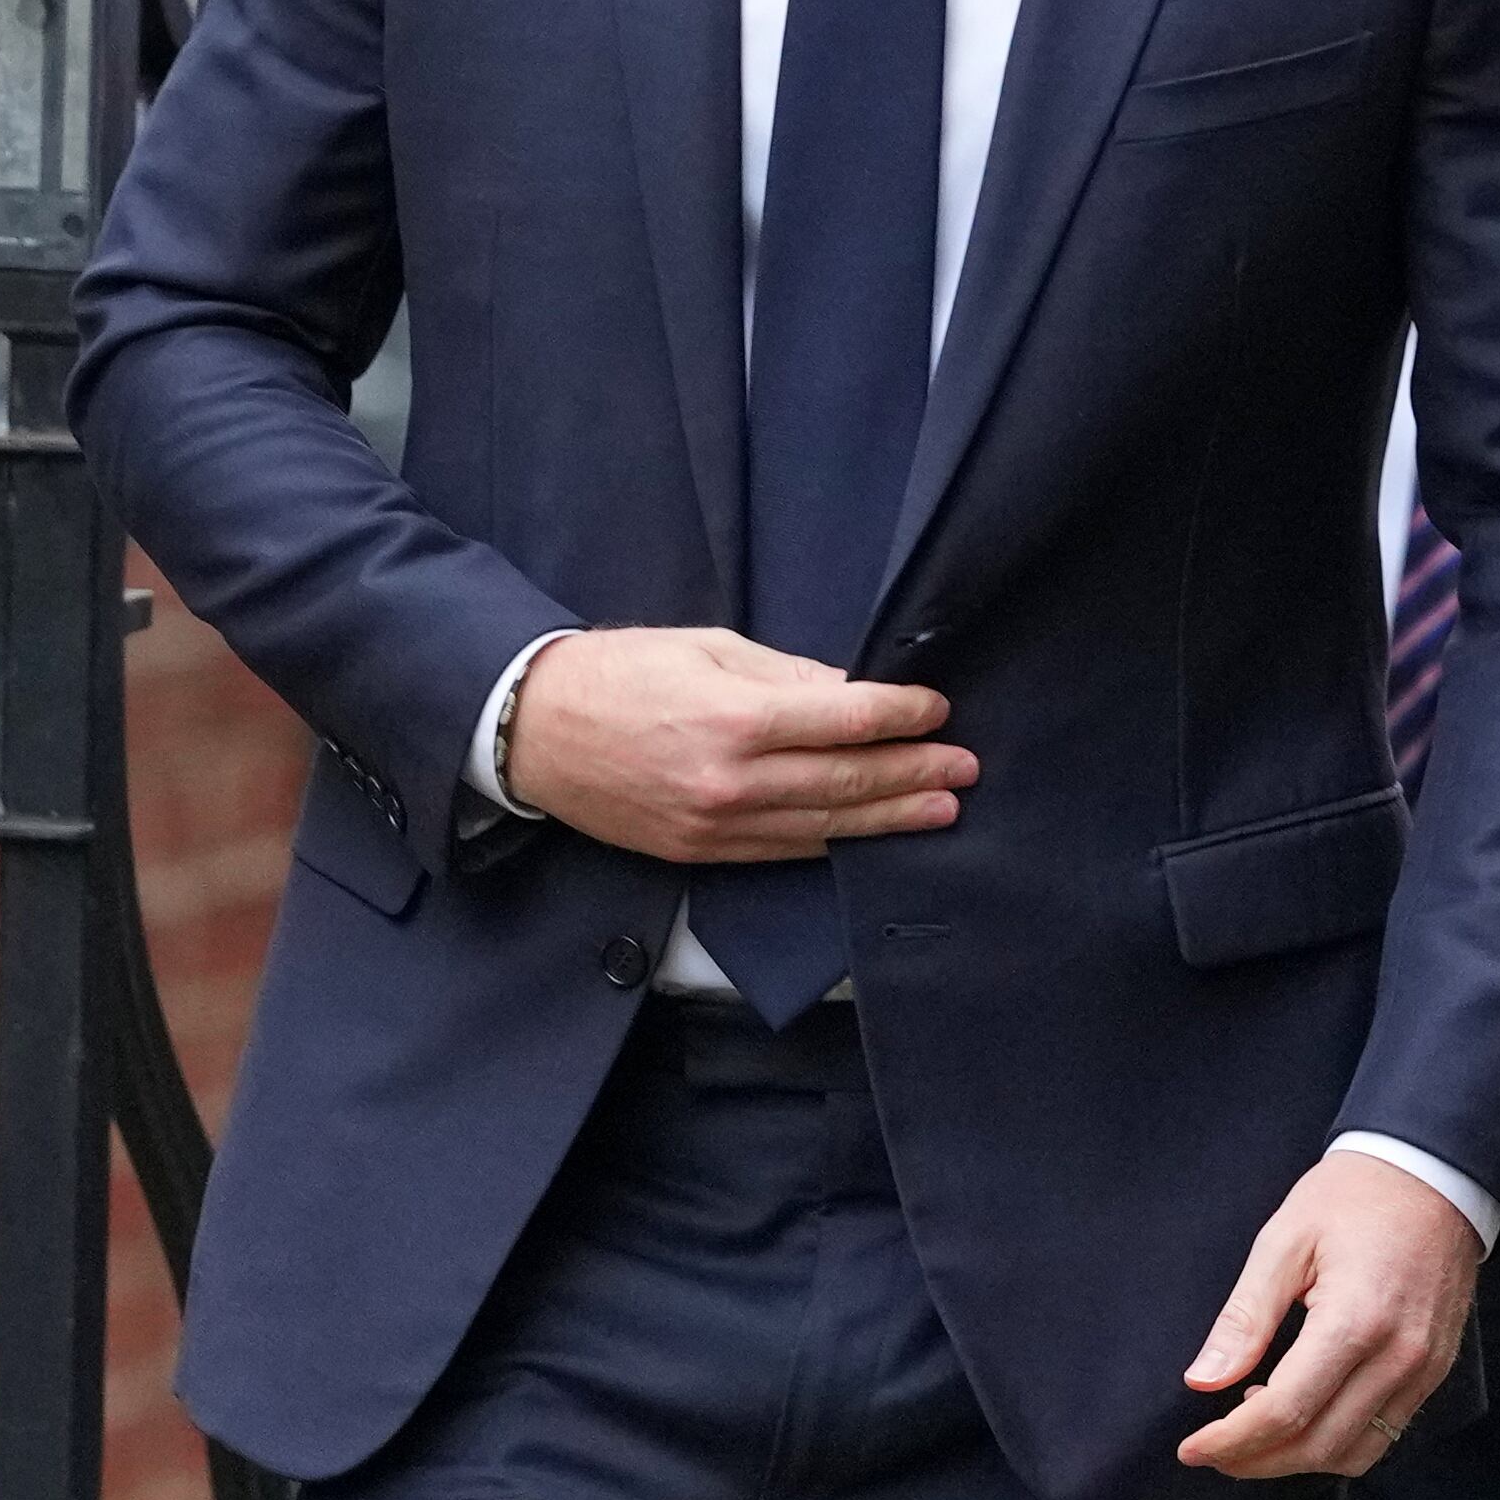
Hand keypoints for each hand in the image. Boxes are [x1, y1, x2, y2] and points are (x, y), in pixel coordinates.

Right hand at [504, 627, 967, 863]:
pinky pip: (785, 852)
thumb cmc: (620, 672)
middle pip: (845, 781)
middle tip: (964, 766)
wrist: (535, 731)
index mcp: (736, 716)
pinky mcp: (701, 852)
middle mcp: (732, 780)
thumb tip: (851, 692)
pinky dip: (834, 844)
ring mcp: (717, 824)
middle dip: (913, 772)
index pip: (845, 721)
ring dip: (890, 818)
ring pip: (824, 827)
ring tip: (942, 808)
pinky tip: (870, 835)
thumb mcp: (708, 647)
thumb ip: (787, 675)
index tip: (938, 709)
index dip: (900, 716)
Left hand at [1176, 1150, 1481, 1480]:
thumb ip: (1245, 1317)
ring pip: (1355, 1453)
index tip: (1190, 1448)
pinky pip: (1385, 1433)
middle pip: (1318, 1444)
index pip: (1285, 1410)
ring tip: (1253, 1434)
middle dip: (1256, 1460)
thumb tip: (1202, 1380)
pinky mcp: (1434, 1370)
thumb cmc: (1354, 1196)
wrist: (1433, 1172)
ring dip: (1297, 1460)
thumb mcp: (1285, 1240)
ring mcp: (1423, 1368)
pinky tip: (1302, 1415)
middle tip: (1212, 1450)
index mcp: (1356, 1319)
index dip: (1232, 1440)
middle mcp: (1398, 1356)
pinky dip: (1336, 1443)